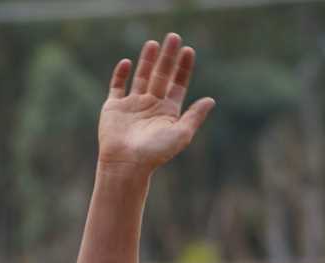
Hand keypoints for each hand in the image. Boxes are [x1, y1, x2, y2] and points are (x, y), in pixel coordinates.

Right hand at [98, 33, 215, 173]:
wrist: (126, 163)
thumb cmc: (156, 153)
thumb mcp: (181, 134)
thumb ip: (195, 116)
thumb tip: (211, 100)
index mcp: (167, 112)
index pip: (178, 85)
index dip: (183, 68)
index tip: (189, 50)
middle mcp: (151, 106)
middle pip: (161, 75)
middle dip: (168, 57)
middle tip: (174, 37)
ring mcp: (132, 105)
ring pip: (141, 77)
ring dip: (147, 60)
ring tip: (153, 43)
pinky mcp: (114, 108)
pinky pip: (117, 87)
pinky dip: (120, 74)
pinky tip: (127, 62)